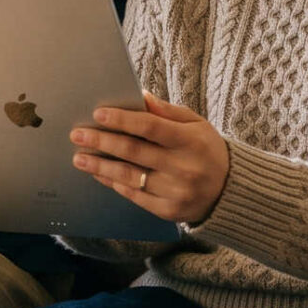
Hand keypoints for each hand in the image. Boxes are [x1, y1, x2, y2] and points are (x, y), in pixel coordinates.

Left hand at [69, 94, 229, 227]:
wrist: (230, 191)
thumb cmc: (208, 150)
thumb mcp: (197, 125)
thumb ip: (168, 111)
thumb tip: (140, 96)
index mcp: (191, 141)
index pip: (151, 127)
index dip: (122, 120)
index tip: (98, 114)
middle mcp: (184, 167)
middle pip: (134, 152)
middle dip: (102, 142)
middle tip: (77, 135)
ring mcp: (176, 192)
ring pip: (129, 176)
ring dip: (100, 166)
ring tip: (79, 158)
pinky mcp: (169, 211)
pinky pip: (135, 196)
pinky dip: (114, 184)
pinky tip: (99, 174)